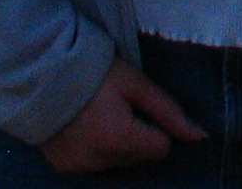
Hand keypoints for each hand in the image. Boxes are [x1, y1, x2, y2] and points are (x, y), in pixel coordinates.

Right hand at [39, 59, 207, 173]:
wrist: (41, 73)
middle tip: (118, 107)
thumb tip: (201, 136)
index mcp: (120, 140)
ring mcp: (78, 168)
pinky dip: (96, 149)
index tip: (139, 106)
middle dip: (137, 135)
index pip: (161, 148)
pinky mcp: (63, 168)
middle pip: (140, 157)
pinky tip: (85, 126)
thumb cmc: (95, 73)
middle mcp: (99, 162)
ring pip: (118, 162)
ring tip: (100, 114)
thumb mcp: (136, 84)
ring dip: (117, 144)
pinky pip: (94, 164)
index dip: (156, 126)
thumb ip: (169, 111)